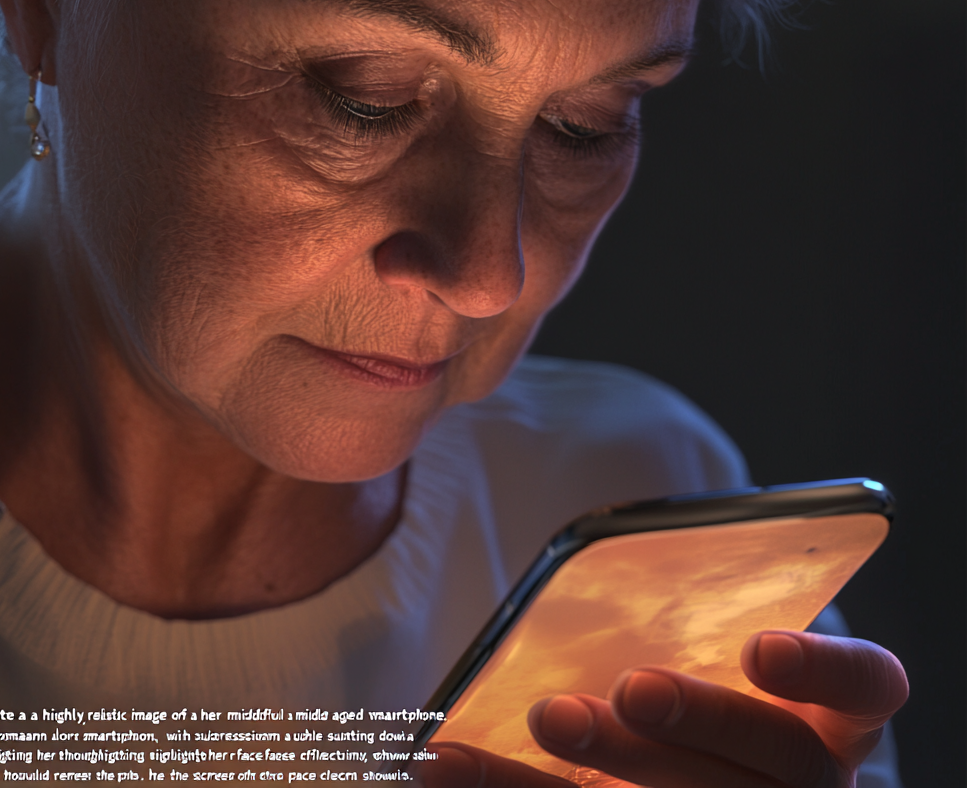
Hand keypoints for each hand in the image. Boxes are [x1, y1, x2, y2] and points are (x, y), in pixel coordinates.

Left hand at [421, 630, 907, 787]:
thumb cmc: (684, 675)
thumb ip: (681, 609)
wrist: (665, 755)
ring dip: (612, 766)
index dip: (826, 671)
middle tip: (632, 686)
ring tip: (544, 716)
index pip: (866, 690)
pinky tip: (448, 763)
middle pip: (776, 760)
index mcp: (824, 714)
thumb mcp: (698, 637)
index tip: (759, 648)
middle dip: (702, 720)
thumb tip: (594, 551)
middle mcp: (798, 778)